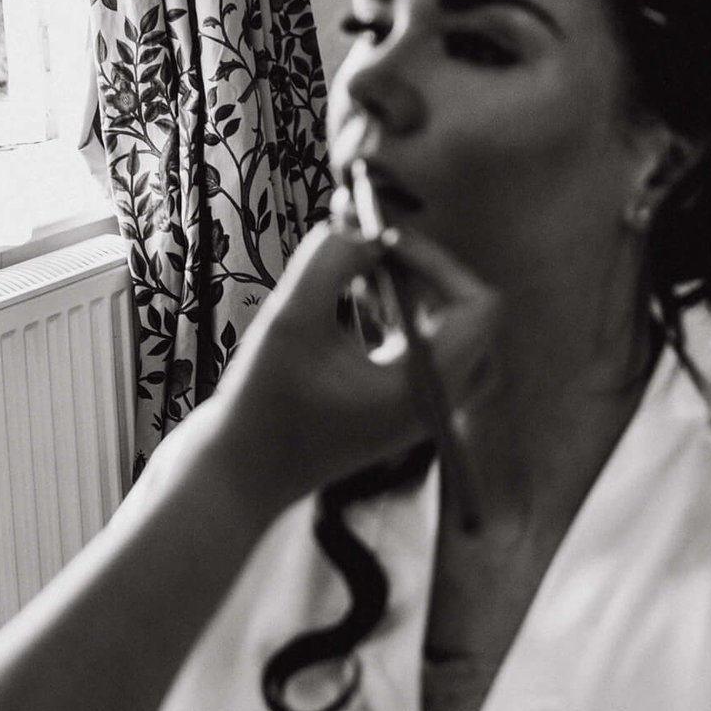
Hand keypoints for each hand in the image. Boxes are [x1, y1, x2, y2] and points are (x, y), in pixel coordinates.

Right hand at [200, 201, 495, 510]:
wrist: (233, 480)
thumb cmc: (258, 406)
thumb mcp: (289, 320)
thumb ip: (330, 262)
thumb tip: (366, 230)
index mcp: (424, 390)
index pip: (477, 308)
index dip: (437, 261)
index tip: (383, 241)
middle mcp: (431, 403)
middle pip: (471, 319)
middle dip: (427, 273)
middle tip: (375, 247)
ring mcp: (414, 410)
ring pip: (447, 332)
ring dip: (412, 290)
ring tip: (363, 262)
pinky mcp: (391, 408)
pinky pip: (419, 348)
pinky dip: (397, 313)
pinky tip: (354, 294)